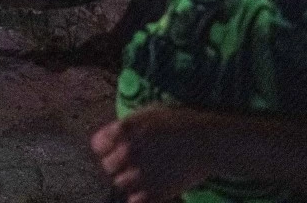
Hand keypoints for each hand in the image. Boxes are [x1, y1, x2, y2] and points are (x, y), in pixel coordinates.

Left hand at [90, 106, 215, 202]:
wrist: (208, 141)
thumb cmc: (178, 123)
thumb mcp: (149, 113)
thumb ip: (125, 126)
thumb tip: (107, 138)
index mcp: (126, 130)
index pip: (98, 145)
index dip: (105, 147)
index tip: (114, 148)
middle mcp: (130, 151)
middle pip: (107, 166)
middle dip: (116, 164)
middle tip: (132, 162)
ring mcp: (142, 173)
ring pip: (119, 183)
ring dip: (128, 180)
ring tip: (144, 173)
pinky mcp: (156, 191)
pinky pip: (135, 200)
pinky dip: (139, 196)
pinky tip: (150, 187)